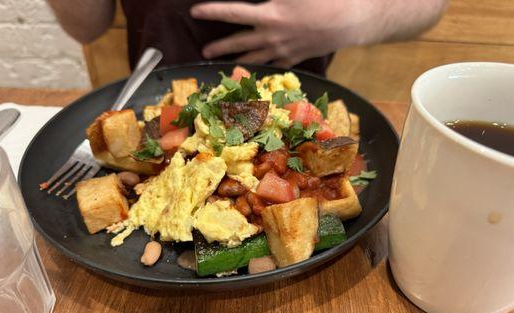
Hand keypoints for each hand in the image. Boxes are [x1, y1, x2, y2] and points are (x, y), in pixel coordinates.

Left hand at [190, 0, 372, 67]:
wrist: (350, 20)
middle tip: (205, 53)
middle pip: (238, 43)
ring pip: (254, 59)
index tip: (195, 12)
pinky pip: (272, 65)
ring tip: (227, 66)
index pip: (232, 12)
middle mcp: (272, 36)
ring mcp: (282, 50)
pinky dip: (261, 66)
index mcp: (269, 14)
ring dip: (237, 61)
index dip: (212, 12)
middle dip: (220, 48)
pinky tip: (255, 68)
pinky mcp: (294, 58)